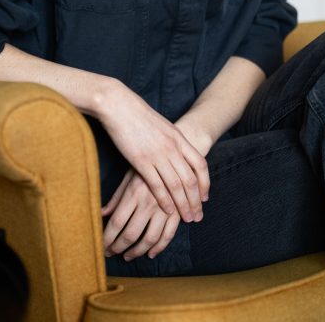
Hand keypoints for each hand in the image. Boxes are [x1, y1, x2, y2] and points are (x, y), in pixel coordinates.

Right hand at [98, 81, 209, 221]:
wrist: (119, 105)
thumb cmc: (138, 114)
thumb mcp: (162, 126)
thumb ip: (171, 140)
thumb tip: (178, 152)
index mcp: (179, 137)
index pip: (200, 164)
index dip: (205, 183)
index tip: (205, 197)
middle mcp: (172, 147)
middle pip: (191, 179)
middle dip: (196, 200)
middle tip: (197, 216)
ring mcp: (158, 154)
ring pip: (177, 185)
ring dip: (183, 205)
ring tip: (187, 218)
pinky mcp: (141, 161)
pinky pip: (157, 185)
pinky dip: (165, 200)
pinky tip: (168, 210)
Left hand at [102, 168, 181, 260]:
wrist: (173, 156)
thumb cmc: (147, 166)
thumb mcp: (129, 176)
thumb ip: (116, 198)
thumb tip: (101, 214)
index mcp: (134, 192)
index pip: (117, 222)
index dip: (107, 238)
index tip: (101, 246)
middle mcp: (149, 202)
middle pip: (131, 234)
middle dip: (118, 248)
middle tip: (111, 253)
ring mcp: (165, 208)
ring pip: (150, 239)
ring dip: (137, 252)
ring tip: (128, 256)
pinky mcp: (178, 212)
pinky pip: (168, 235)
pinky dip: (159, 248)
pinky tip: (150, 253)